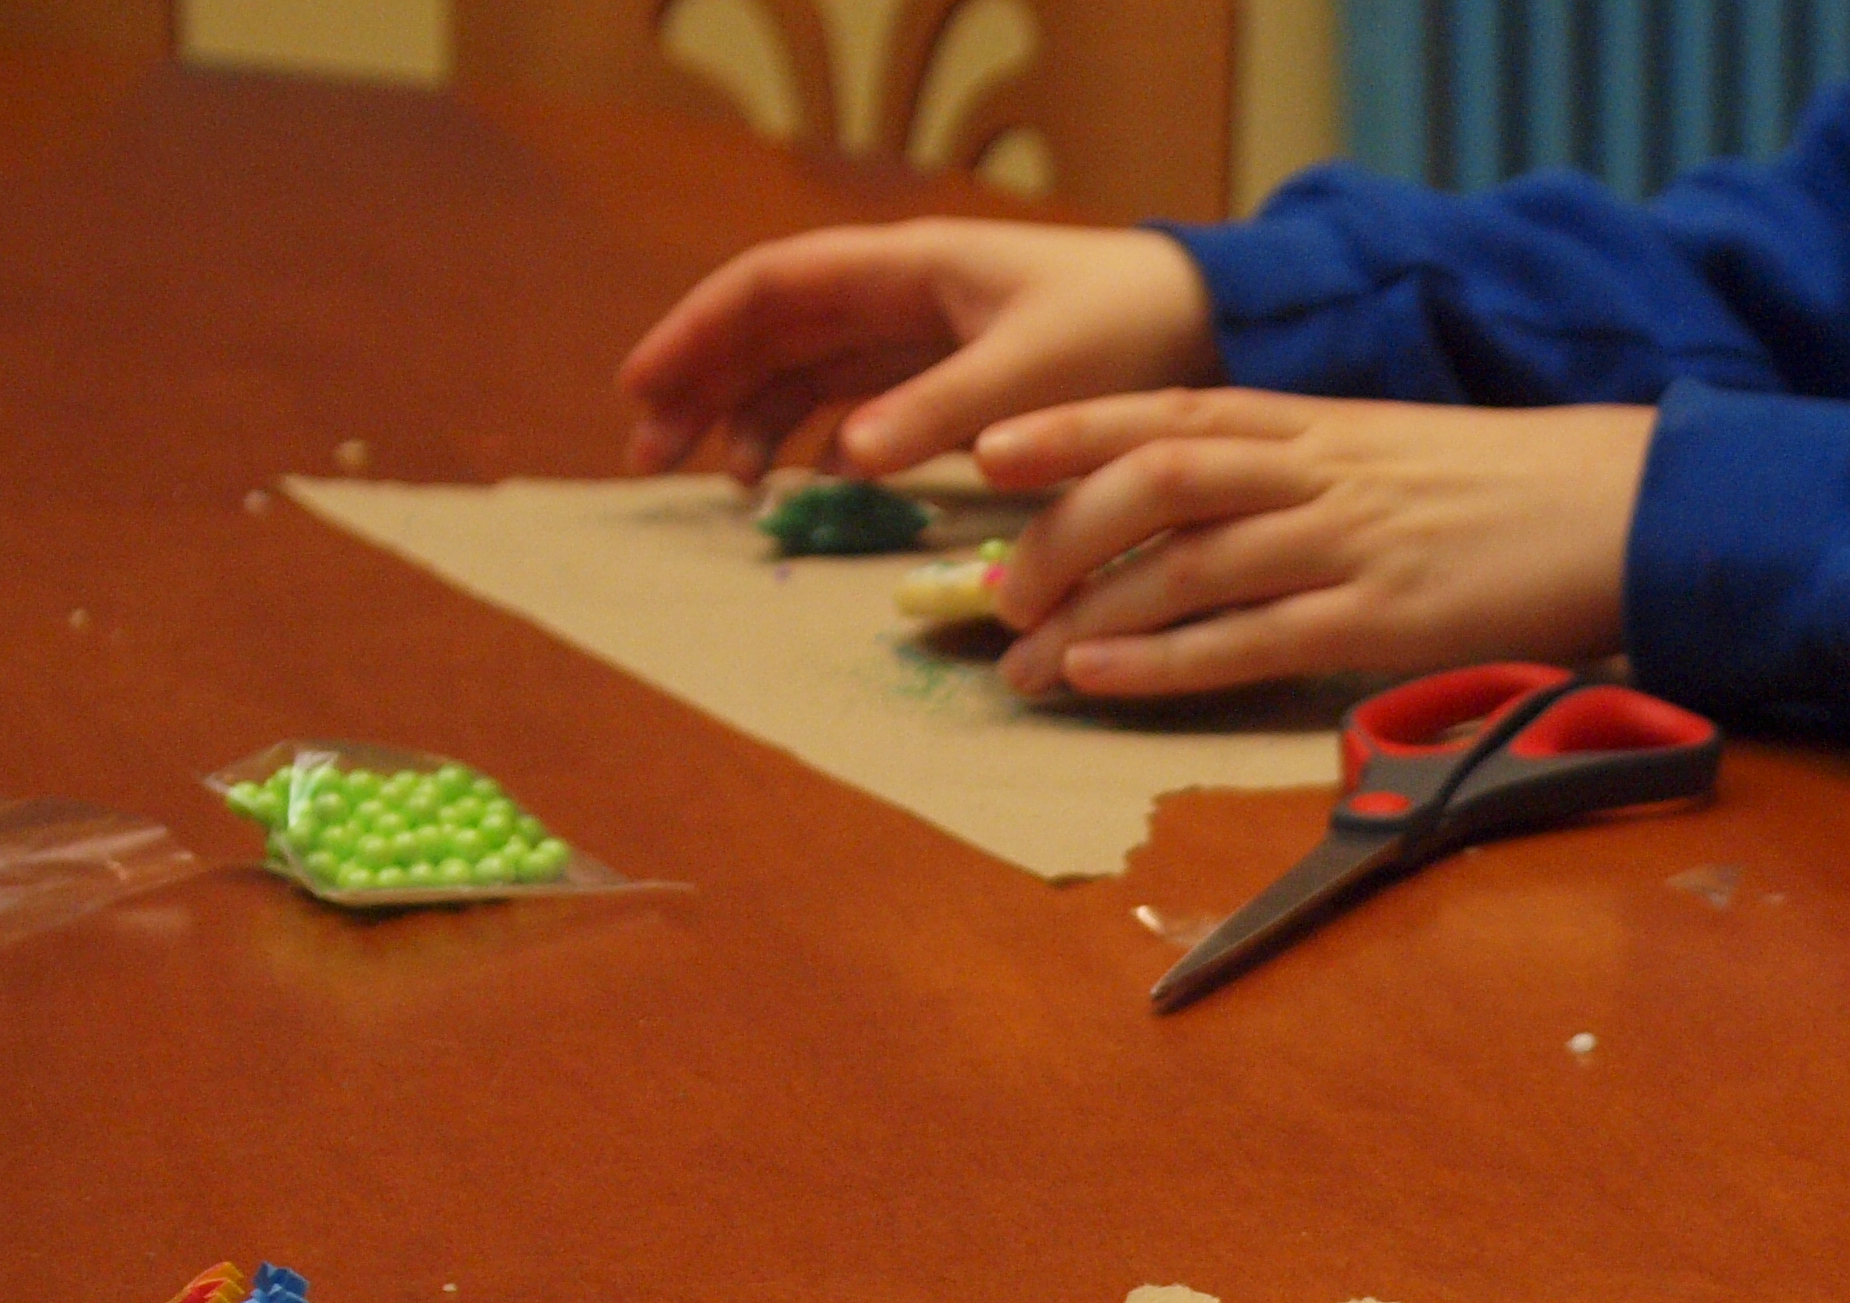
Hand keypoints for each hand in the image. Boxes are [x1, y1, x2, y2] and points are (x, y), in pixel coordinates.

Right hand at [619, 219, 1218, 481]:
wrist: (1206, 325)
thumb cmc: (1126, 332)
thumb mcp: (1035, 375)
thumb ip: (941, 411)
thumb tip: (844, 459)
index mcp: (907, 269)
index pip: (772, 287)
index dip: (699, 332)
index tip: (642, 385)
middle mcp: (898, 295)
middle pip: (770, 330)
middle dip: (702, 384)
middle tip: (649, 455)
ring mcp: (918, 336)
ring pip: (804, 370)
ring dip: (748, 418)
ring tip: (714, 486)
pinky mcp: (947, 380)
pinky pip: (852, 402)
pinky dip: (812, 439)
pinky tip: (791, 486)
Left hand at [973, 391, 1652, 697]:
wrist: (1629, 508)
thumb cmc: (1514, 493)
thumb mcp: (1397, 458)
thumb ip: (1312, 476)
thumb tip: (1230, 520)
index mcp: (1321, 425)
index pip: (1173, 408)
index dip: (1072, 426)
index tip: (990, 447)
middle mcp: (1319, 474)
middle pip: (1155, 478)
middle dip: (1056, 531)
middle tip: (991, 589)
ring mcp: (1348, 546)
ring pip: (1186, 559)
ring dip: (1088, 606)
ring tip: (1020, 655)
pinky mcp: (1382, 622)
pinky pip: (1249, 639)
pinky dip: (1161, 657)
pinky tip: (1099, 672)